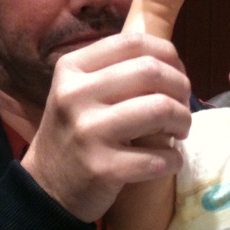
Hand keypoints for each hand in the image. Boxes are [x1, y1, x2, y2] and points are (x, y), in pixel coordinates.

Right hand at [22, 32, 191, 220]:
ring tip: (179, 132)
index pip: (133, 42)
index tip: (177, 76)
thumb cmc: (75, 132)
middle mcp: (75, 95)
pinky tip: (170, 162)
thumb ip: (117, 68)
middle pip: (151, 71)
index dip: (169, 56)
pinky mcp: (102, 168)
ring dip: (183, 121)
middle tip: (182, 108)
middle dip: (181, 89)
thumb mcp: (81, 91)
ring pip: (160, 109)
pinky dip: (174, 160)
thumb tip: (171, 56)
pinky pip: (158, 157)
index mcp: (72, 68)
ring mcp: (88, 132)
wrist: (47, 187)